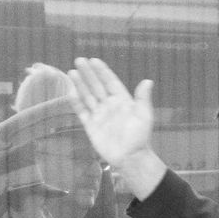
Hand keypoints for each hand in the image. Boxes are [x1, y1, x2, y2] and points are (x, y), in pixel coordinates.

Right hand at [66, 57, 167, 200]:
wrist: (129, 157)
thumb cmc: (139, 137)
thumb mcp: (144, 116)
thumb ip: (143, 99)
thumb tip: (148, 81)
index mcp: (122, 100)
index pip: (110, 82)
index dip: (102, 71)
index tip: (94, 60)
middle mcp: (109, 105)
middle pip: (96, 86)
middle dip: (88, 73)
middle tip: (79, 60)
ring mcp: (99, 115)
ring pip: (87, 96)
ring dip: (80, 84)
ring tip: (71, 71)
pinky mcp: (91, 126)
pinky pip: (82, 111)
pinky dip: (76, 102)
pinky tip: (70, 92)